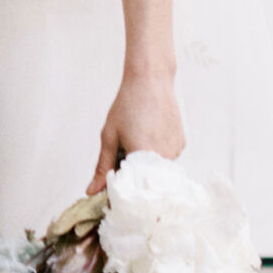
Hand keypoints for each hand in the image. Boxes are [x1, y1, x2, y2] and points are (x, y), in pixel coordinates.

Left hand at [89, 69, 183, 192]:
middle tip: (120, 161)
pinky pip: (166, 160)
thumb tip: (91, 191)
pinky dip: (154, 157)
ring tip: (134, 143)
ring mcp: (176, 150)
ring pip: (156, 171)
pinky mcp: (181, 144)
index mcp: (144, 154)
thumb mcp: (109, 136)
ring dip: (143, 167)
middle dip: (131, 179)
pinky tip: (147, 137)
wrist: (151, 81)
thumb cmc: (126, 106)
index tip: (109, 191)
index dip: (119, 190)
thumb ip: (103, 166)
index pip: (131, 187)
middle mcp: (165, 156)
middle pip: (145, 181)